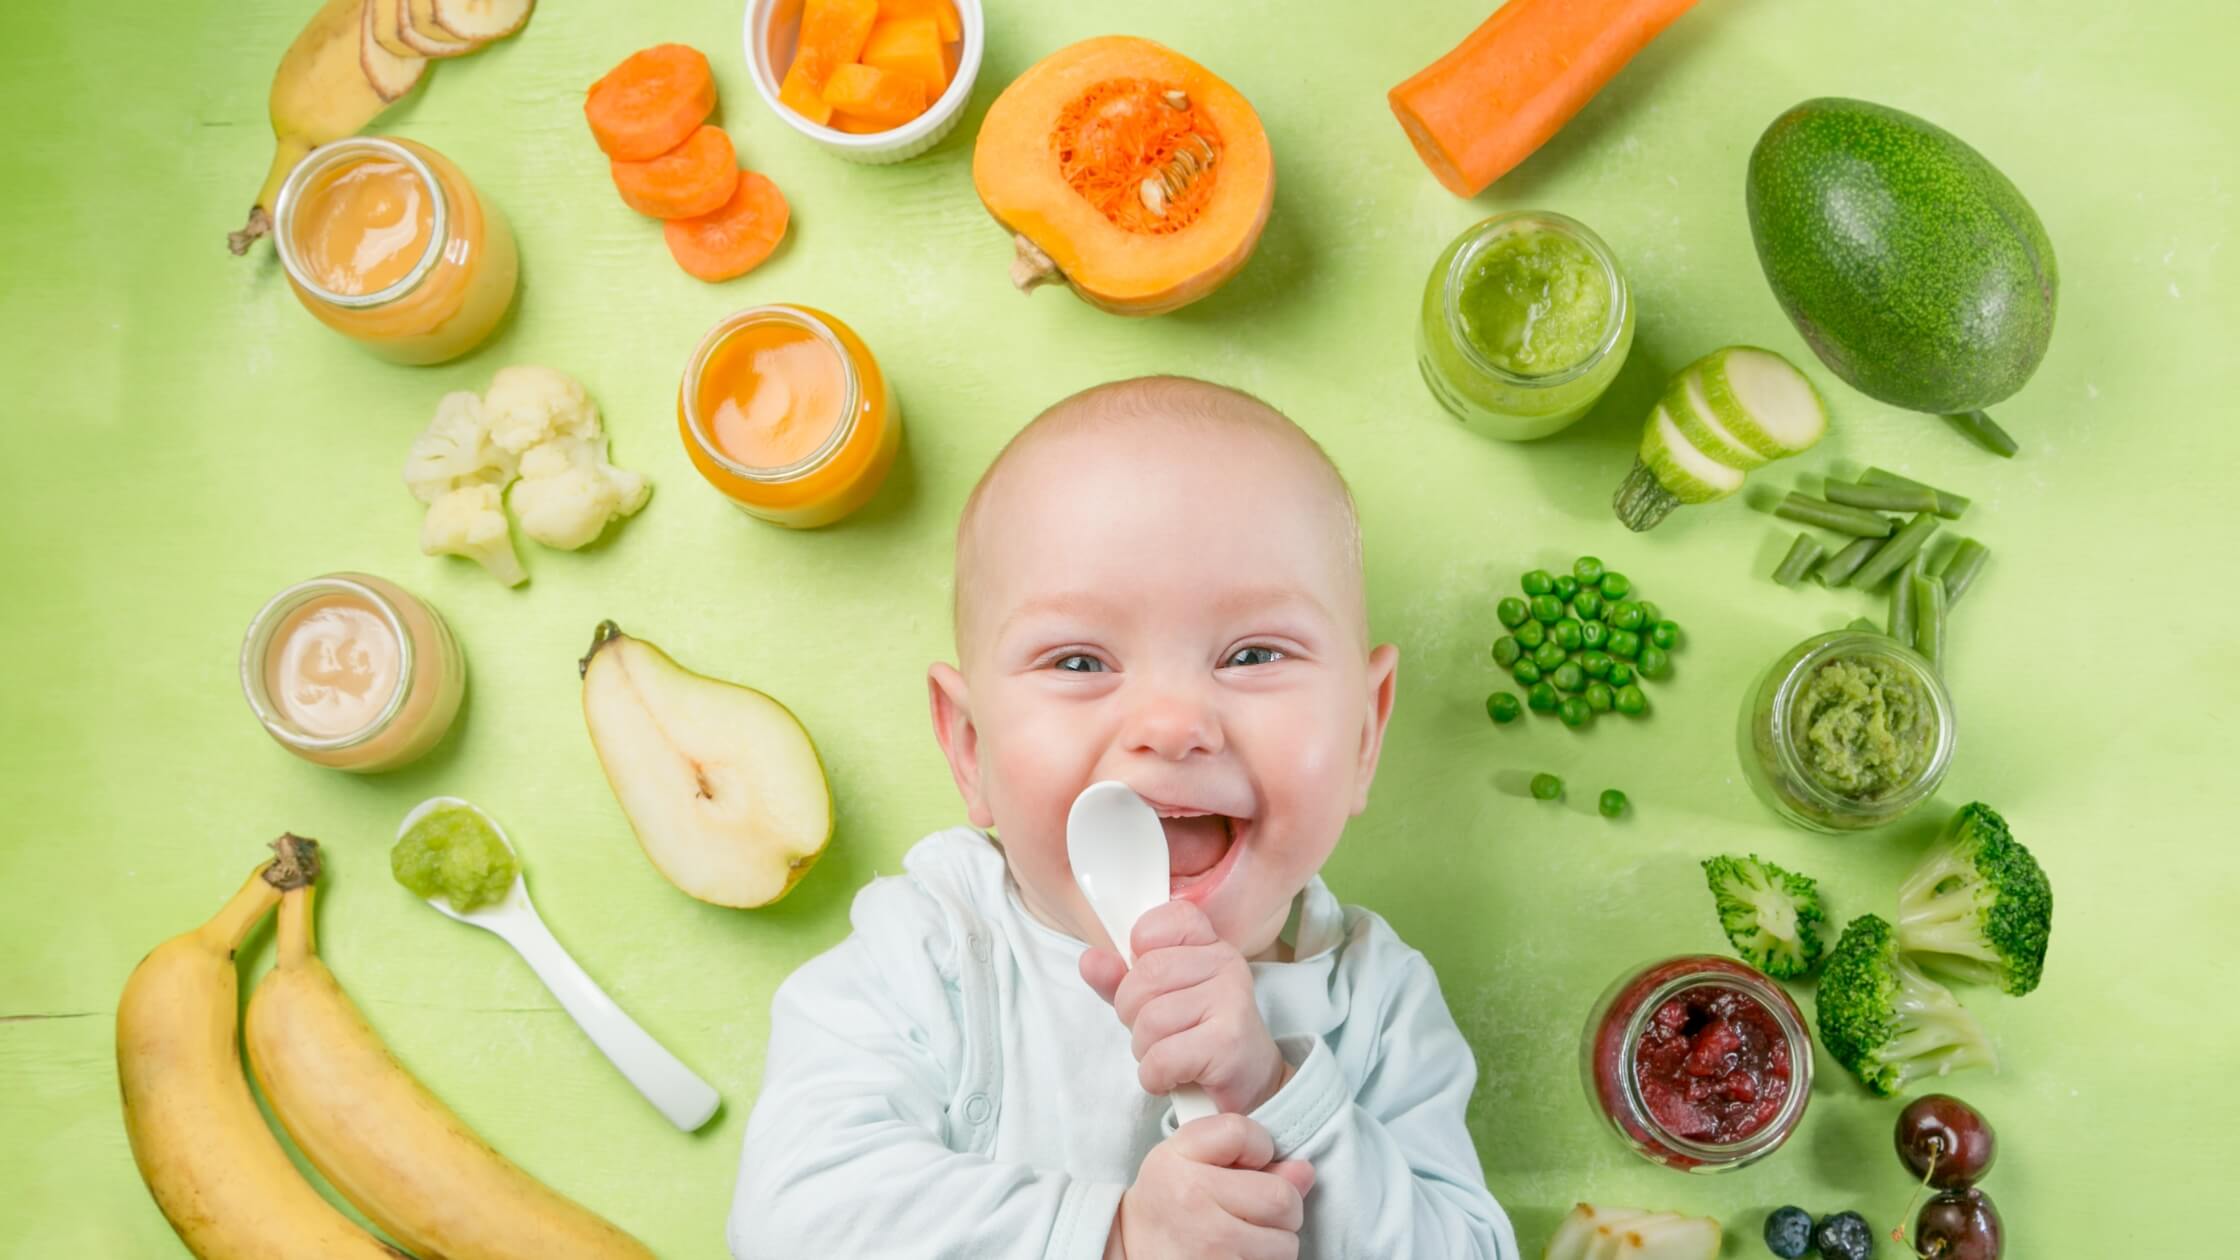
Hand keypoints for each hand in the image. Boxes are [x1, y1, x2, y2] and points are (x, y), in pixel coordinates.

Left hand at [1081, 900, 1289, 1115]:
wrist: (1250, 1085)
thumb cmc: (1198, 1037)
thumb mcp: (1155, 1001)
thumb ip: (1120, 979)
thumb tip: (1089, 960)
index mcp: (1209, 944)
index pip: (1162, 921)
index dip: (1140, 951)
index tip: (1151, 981)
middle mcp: (1225, 963)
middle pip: (1144, 977)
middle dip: (1133, 1014)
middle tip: (1157, 1032)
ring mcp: (1231, 1000)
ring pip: (1150, 1021)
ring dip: (1146, 1050)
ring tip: (1170, 1055)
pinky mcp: (1228, 1042)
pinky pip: (1162, 1058)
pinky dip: (1156, 1076)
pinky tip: (1175, 1076)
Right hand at [1104, 1113, 1313, 1259]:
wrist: (1133, 1248)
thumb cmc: (1169, 1198)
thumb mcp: (1188, 1155)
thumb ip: (1245, 1148)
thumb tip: (1304, 1171)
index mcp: (1180, 1162)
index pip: (1244, 1134)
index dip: (1259, 1147)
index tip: (1246, 1163)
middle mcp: (1193, 1203)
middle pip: (1282, 1198)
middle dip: (1281, 1205)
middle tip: (1254, 1209)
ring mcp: (1209, 1249)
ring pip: (1285, 1243)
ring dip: (1275, 1241)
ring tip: (1244, 1235)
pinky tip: (1240, 1254)